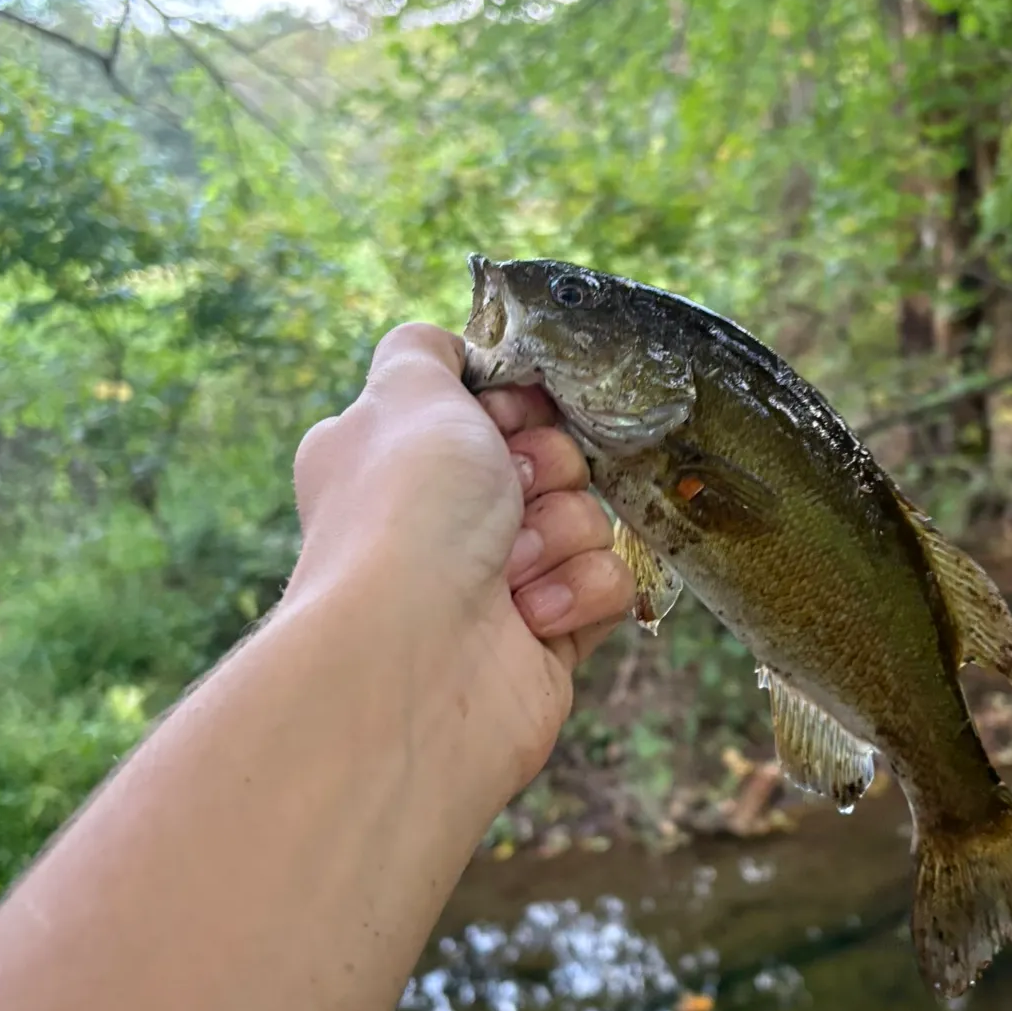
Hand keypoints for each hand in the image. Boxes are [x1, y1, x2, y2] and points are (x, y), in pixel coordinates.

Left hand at [288, 322, 634, 796]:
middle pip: (552, 454)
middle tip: (507, 494)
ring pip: (588, 516)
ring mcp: (498, 580)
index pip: (495, 404)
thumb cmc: (405, 516)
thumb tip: (447, 349)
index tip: (502, 417)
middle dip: (544, 467)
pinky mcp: (548, 637)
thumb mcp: (405, 393)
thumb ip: (424, 350)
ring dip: (559, 533)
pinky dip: (576, 592)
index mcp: (401, 456)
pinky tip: (528, 616)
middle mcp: (443, 518)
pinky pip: (610, 582)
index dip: (513, 405)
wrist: (415, 661)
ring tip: (509, 569)